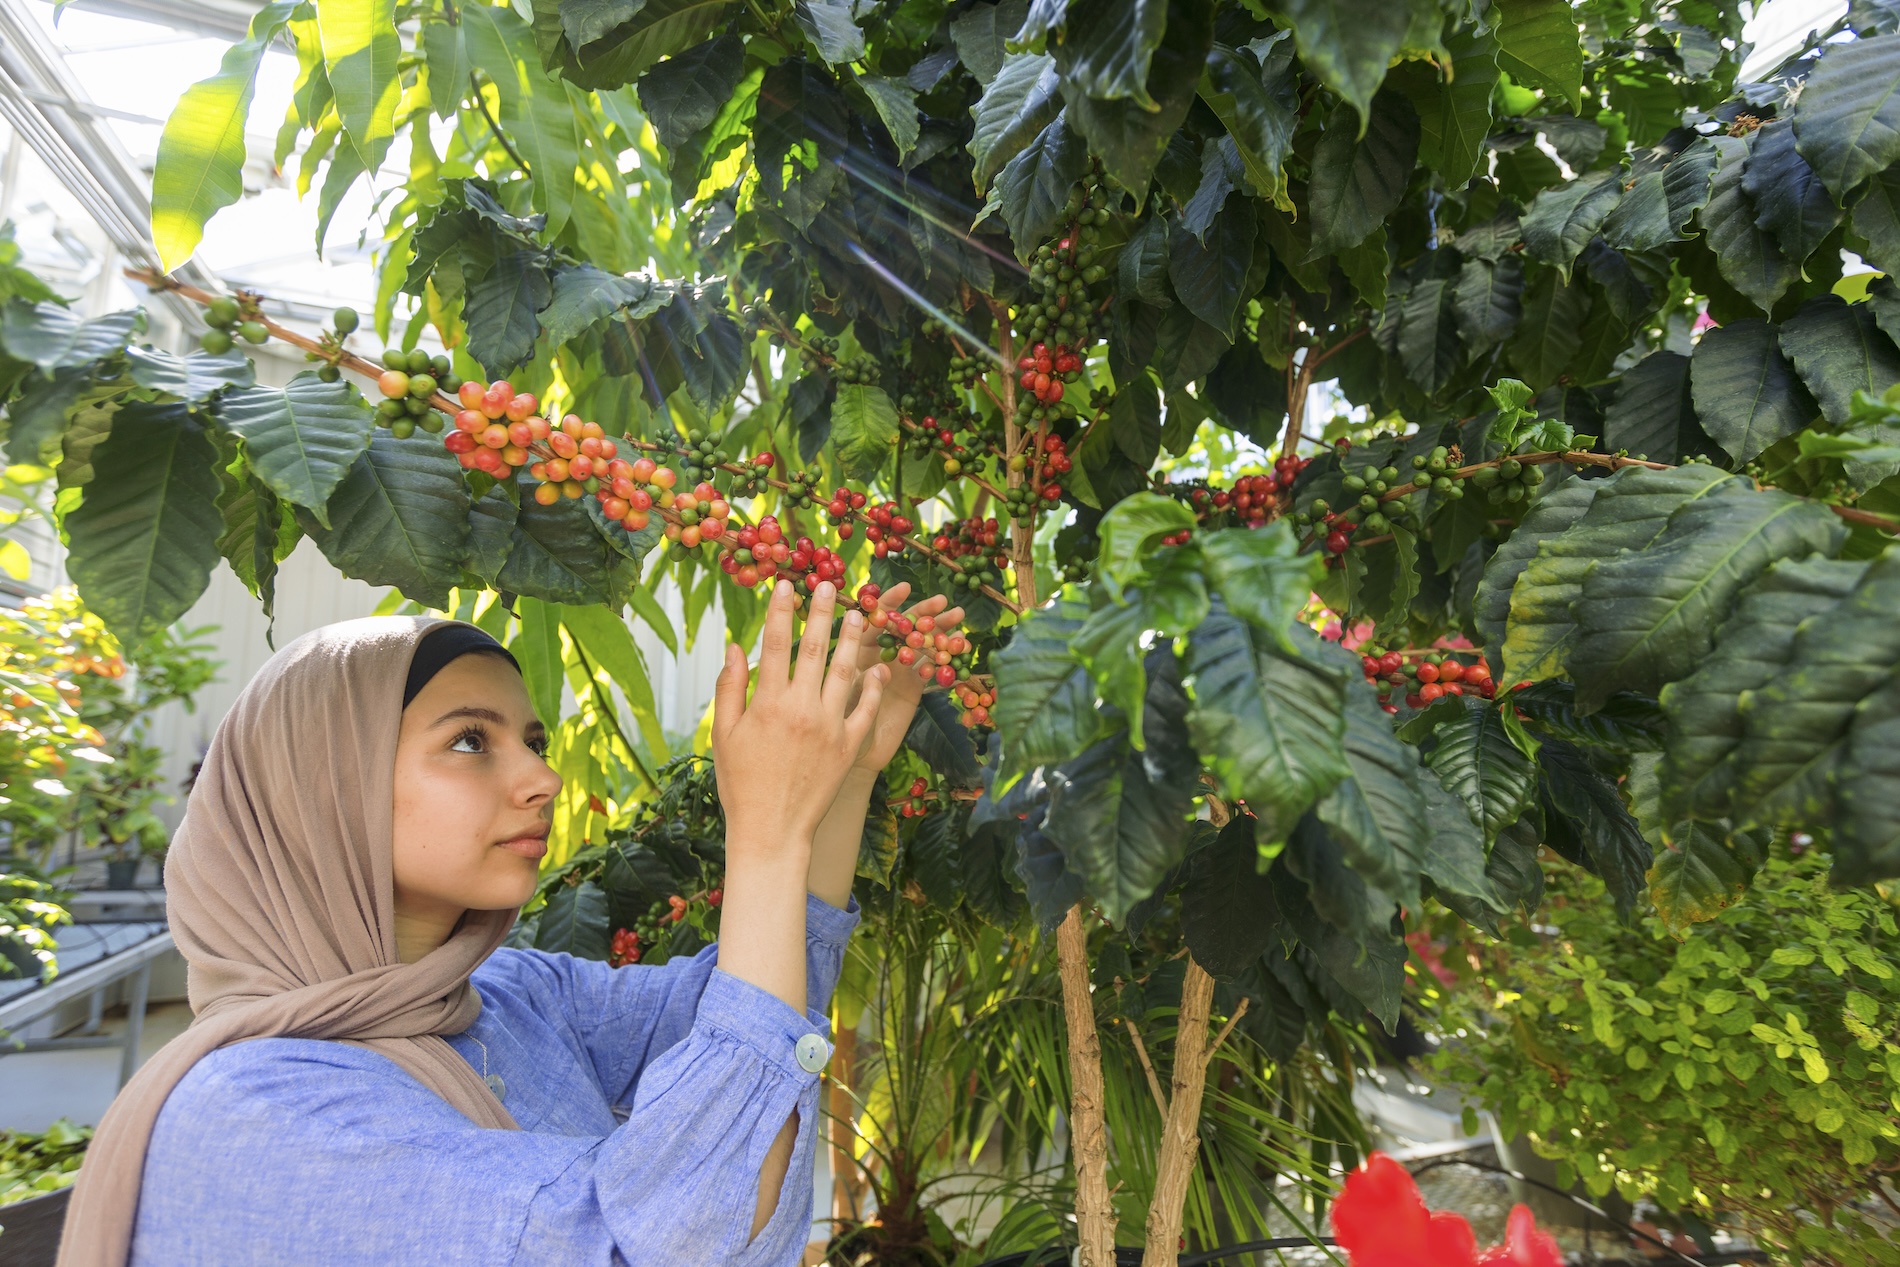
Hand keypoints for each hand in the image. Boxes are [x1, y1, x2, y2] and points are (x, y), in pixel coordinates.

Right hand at [712, 579, 889, 849]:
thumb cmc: (741, 784)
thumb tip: (735, 647)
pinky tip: (879, 665)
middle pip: (815, 649)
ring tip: (861, 615)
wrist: (772, 830)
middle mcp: (802, 709)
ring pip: (847, 671)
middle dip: (822, 612)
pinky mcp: (849, 746)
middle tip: (830, 584)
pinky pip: (865, 709)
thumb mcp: (723, 735)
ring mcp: (830, 727)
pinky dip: (873, 686)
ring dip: (854, 639)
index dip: (781, 611)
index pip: (774, 644)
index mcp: (768, 704)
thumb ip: (730, 689)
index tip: (786, 585)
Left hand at [838, 581, 965, 774]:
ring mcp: (898, 671)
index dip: (889, 605)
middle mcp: (880, 657)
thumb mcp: (845, 700)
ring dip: (939, 632)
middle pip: (903, 628)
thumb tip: (882, 669)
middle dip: (923, 613)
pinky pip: (930, 670)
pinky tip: (958, 649)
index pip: (875, 622)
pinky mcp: (913, 689)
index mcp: (858, 652)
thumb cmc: (836, 725)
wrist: (853, 755)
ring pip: (920, 646)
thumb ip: (864, 683)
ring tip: (959, 617)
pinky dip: (943, 661)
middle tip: (942, 601)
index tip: (904, 589)